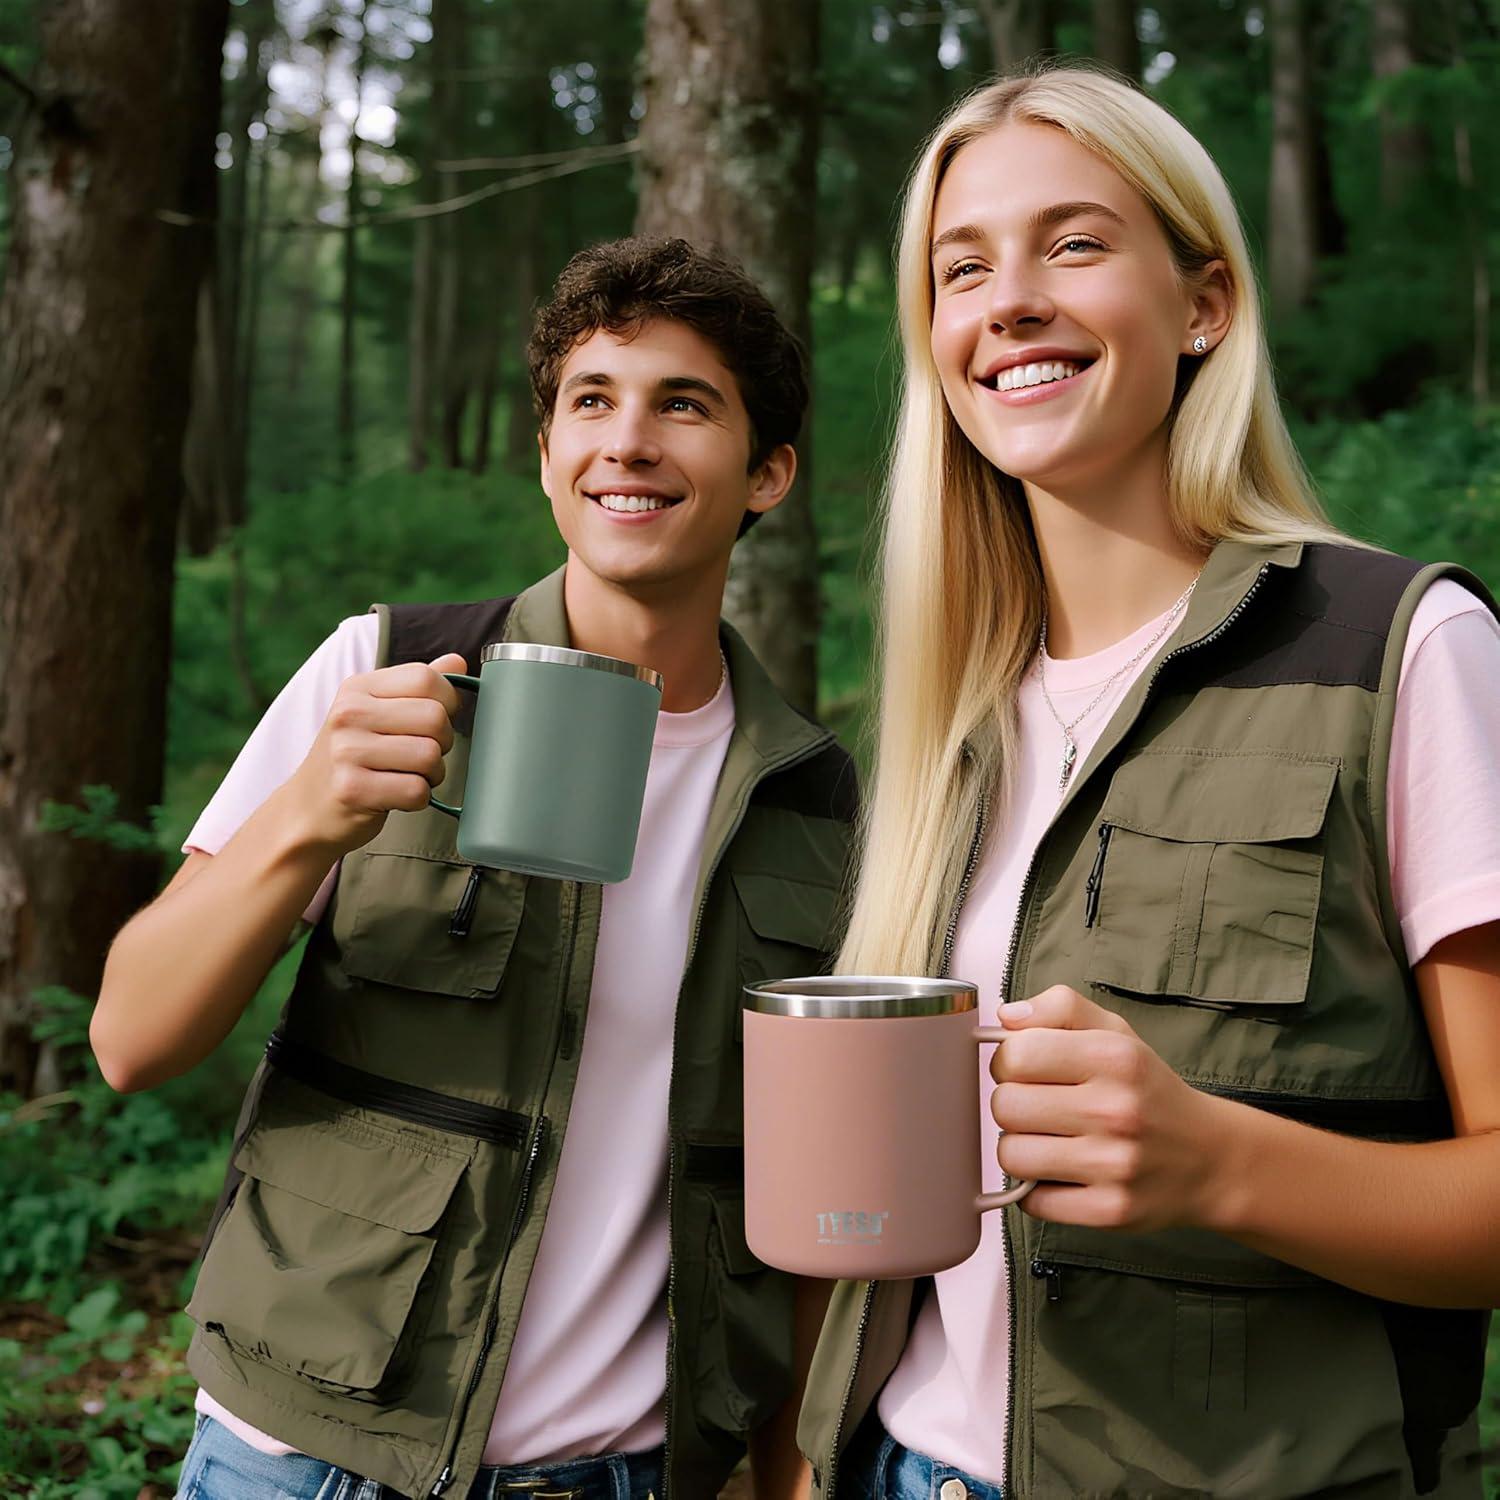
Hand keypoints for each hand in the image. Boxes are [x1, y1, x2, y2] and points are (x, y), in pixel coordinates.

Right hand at [284, 652, 465, 855]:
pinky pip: (417, 791)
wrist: (308, 807)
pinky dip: (418, 799)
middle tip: (421, 755)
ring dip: (432, 774)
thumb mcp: (377, 712)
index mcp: (359, 688)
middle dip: (442, 742)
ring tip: (408, 775)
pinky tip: (396, 796)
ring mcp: (346, 751)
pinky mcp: (352, 789)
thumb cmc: (354, 757)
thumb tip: (458, 662)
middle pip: (435, 718)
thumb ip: (417, 687)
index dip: (447, 702)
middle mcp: (349, 714)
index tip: (433, 722)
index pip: (426, 678)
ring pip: (430, 756)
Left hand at [988, 984, 1229, 1231]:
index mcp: (1113, 1056)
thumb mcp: (1115, 1032)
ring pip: (1012, 1155)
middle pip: (1005, 1106)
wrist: (1209, 1158)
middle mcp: (1116, 1109)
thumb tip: (1006, 1017)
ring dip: (1021, 1149)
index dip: (1008, 1061)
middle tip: (1040, 1109)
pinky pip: (1033, 1201)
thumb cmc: (1146, 1090)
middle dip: (1013, 1105)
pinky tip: (1064, 1174)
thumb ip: (1060, 1008)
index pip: (1015, 1054)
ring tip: (1050, 1141)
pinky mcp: (1110, 1210)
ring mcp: (1114, 1164)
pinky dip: (1038, 1190)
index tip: (1026, 1070)